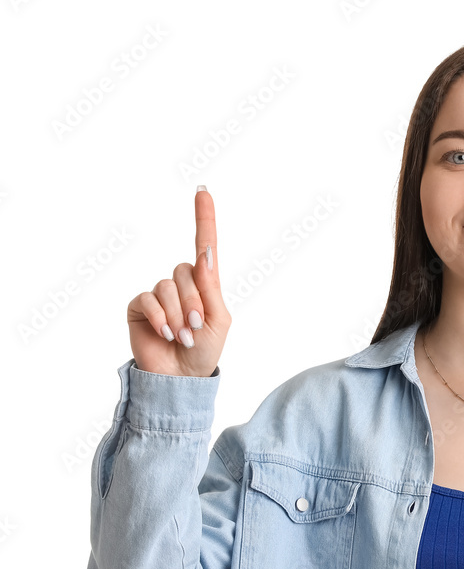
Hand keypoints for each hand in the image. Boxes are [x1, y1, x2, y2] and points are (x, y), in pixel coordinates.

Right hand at [126, 186, 230, 376]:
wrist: (181, 377)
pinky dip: (160, 318)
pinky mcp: (140, 305)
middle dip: (193, 302)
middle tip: (196, 327)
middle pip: (185, 272)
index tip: (203, 191)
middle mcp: (181, 284)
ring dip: (178, 314)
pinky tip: (165, 334)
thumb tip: (205, 253)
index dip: (204, 219)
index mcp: (205, 285)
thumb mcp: (218, 320)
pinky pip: (148, 299)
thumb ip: (211, 287)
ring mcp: (159, 293)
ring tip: (182, 336)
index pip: (204, 246)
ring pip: (167, 286)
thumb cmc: (204, 350)